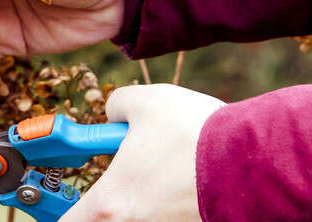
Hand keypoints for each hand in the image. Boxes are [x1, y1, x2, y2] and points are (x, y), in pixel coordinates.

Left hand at [62, 84, 224, 221]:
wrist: (255, 158)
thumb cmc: (194, 131)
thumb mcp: (142, 102)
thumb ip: (113, 108)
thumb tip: (113, 116)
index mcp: (110, 204)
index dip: (56, 209)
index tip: (56, 194)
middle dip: (99, 204)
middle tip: (109, 182)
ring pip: (136, 218)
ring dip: (136, 201)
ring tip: (155, 173)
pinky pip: (163, 216)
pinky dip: (163, 204)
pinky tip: (180, 180)